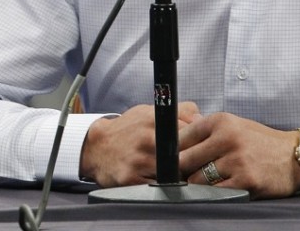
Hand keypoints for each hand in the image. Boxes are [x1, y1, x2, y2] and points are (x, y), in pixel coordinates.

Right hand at [79, 102, 199, 186]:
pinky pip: (158, 187)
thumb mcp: (149, 111)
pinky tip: (159, 180)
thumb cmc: (128, 129)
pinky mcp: (131, 179)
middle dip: (191, 161)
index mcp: (153, 119)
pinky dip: (163, 186)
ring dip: (178, 175)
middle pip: (184, 155)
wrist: (96, 146)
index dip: (197, 141)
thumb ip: (179, 110)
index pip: (190, 132)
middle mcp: (146, 139)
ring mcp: (138, 160)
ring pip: (174, 174)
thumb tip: (203, 119)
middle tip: (189, 162)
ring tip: (173, 171)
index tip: (198, 145)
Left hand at [178, 112, 299, 198]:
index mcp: (220, 121)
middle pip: (186, 159)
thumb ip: (205, 128)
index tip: (170, 159)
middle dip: (181, 170)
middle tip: (182, 175)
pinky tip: (220, 189)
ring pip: (198, 179)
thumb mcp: (233, 125)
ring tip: (204, 182)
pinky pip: (217, 192)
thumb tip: (175, 133)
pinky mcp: (246, 180)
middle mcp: (227, 138)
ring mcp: (237, 160)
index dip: (173, 152)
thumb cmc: (260, 141)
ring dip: (198, 184)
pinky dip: (214, 193)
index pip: (182, 137)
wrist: (295, 156)